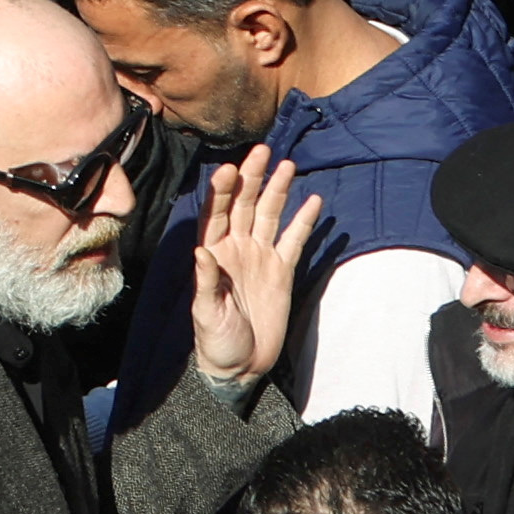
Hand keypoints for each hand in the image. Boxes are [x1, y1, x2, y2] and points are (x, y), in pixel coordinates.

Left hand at [184, 148, 326, 388]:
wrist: (241, 364)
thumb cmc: (216, 339)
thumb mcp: (206, 312)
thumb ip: (205, 282)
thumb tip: (201, 252)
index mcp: (213, 252)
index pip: (216, 213)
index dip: (222, 191)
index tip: (229, 169)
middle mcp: (236, 248)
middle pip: (244, 204)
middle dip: (252, 178)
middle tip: (262, 150)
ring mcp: (260, 257)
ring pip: (269, 215)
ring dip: (277, 190)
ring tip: (287, 165)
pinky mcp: (282, 271)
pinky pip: (294, 240)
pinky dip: (303, 221)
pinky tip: (313, 201)